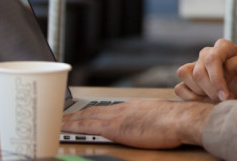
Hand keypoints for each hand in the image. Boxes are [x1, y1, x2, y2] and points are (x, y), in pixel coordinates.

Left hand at [61, 99, 212, 148]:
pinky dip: (72, 127)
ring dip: (69, 120)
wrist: (180, 119)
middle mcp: (122, 108)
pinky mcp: (113, 127)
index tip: (82, 114)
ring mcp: (116, 116)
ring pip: (85, 116)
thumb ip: (151, 120)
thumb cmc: (177, 121)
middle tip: (60, 117)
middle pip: (92, 111)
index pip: (106, 109)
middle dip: (75, 115)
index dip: (91, 112)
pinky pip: (86, 126)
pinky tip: (62, 129)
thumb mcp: (161, 117)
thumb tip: (153, 125)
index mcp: (133, 106)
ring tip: (56, 122)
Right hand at [175, 38, 236, 100]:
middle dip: (211, 90)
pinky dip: (191, 98)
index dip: (217, 80)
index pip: (212, 59)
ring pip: (185, 75)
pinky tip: (206, 100)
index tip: (226, 97)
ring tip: (217, 98)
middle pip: (198, 71)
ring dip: (201, 92)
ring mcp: (196, 65)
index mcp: (223, 46)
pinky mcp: (189, 80)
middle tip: (225, 99)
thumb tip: (225, 68)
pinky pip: (179, 88)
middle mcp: (207, 53)